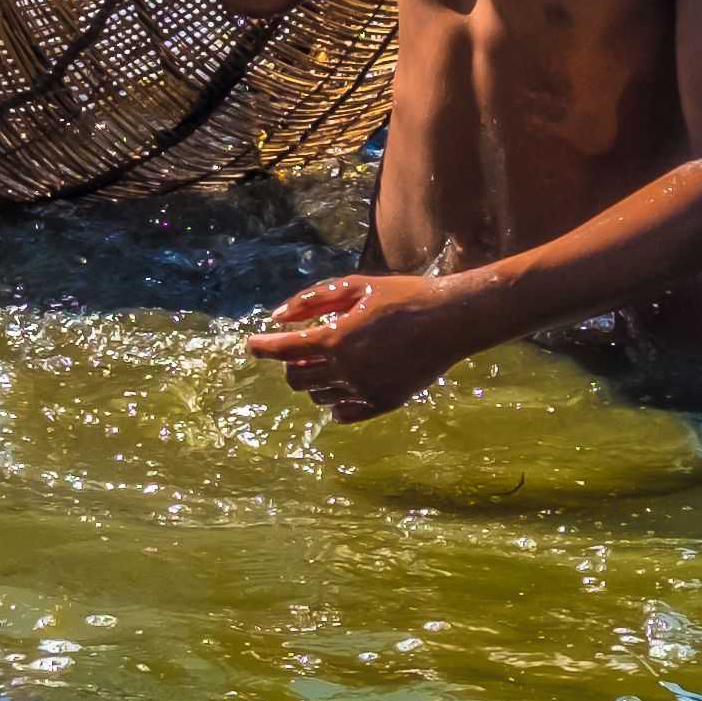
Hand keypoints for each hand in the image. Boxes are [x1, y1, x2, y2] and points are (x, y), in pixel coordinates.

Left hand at [244, 270, 482, 420]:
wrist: (450, 320)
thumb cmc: (402, 296)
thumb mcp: (355, 287)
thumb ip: (311, 301)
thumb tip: (276, 317)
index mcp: (336, 340)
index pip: (284, 350)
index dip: (262, 347)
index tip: (252, 345)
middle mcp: (347, 371)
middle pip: (297, 379)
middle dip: (291, 364)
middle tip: (300, 350)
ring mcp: (366, 391)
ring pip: (319, 396)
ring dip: (315, 380)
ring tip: (329, 360)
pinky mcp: (384, 403)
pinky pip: (344, 413)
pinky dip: (335, 402)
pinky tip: (341, 386)